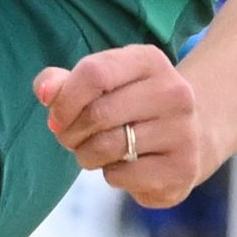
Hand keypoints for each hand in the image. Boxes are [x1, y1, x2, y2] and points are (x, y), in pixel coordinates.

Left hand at [33, 45, 209, 209]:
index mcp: (149, 61)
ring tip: (93, 152)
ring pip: (108, 147)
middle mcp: (174, 92)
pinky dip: (111, 175)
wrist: (192, 135)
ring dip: (86, 156)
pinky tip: (124, 166)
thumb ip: (64, 82)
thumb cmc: (130, 105)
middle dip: (70, 132)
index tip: (57, 115)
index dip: (65, 99)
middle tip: (69, 138)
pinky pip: (123, 176)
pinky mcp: (184, 168)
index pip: (93, 73)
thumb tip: (44, 91)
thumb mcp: (101, 83)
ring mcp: (184, 131)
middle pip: (98, 114)